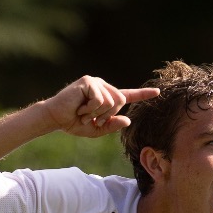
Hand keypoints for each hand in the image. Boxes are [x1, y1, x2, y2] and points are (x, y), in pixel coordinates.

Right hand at [40, 77, 160, 139]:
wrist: (55, 118)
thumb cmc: (73, 123)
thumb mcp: (96, 129)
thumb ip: (112, 126)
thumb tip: (128, 120)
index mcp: (107, 97)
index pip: (128, 96)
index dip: (143, 95)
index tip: (158, 92)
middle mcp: (103, 87)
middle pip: (121, 101)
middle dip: (108, 115)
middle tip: (91, 118)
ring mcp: (96, 83)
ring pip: (112, 101)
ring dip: (97, 113)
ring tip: (83, 112)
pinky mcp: (88, 82)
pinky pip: (100, 100)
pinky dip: (90, 109)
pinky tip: (79, 107)